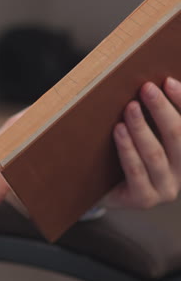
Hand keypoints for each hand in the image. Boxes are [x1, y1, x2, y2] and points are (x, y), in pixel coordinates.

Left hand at [103, 77, 180, 209]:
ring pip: (155, 154)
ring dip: (142, 128)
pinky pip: (136, 172)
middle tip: (146, 88)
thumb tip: (154, 82)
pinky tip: (119, 130)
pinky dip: (127, 148)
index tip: (167, 81)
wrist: (107, 187)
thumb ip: (154, 113)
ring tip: (130, 107)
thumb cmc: (130, 151)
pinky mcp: (145, 199)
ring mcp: (165, 188)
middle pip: (177, 136)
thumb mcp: (146, 131)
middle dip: (161, 109)